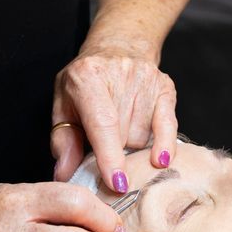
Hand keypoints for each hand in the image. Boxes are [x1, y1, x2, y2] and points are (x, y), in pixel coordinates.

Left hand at [50, 42, 177, 189]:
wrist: (117, 48)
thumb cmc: (85, 84)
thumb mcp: (64, 106)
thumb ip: (63, 142)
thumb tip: (65, 175)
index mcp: (87, 78)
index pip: (103, 123)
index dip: (109, 156)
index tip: (116, 183)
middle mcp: (120, 74)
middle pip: (124, 135)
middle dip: (114, 153)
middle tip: (104, 152)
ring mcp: (146, 79)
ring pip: (143, 136)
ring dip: (132, 146)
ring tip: (121, 134)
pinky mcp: (166, 87)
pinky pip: (169, 126)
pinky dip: (164, 145)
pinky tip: (160, 159)